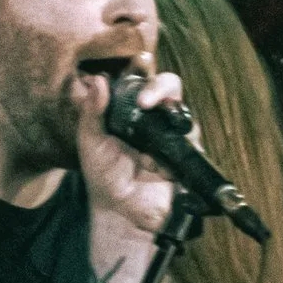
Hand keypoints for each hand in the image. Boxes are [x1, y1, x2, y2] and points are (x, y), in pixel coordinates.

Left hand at [70, 64, 185, 236]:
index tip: (138, 69)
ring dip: (165, 128)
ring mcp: (174, 136)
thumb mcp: (91, 142)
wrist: (122, 213)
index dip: (145, 69)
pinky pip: (190, 145)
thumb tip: (97, 79)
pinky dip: (173, 156)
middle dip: (161, 88)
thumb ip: (92, 112)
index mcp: (133, 110)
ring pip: (183, 115)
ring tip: (146, 154)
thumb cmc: (104, 177)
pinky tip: (158, 168)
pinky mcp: (187, 155)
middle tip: (146, 103)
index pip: (144, 80)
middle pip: (171, 87)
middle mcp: (156, 118)